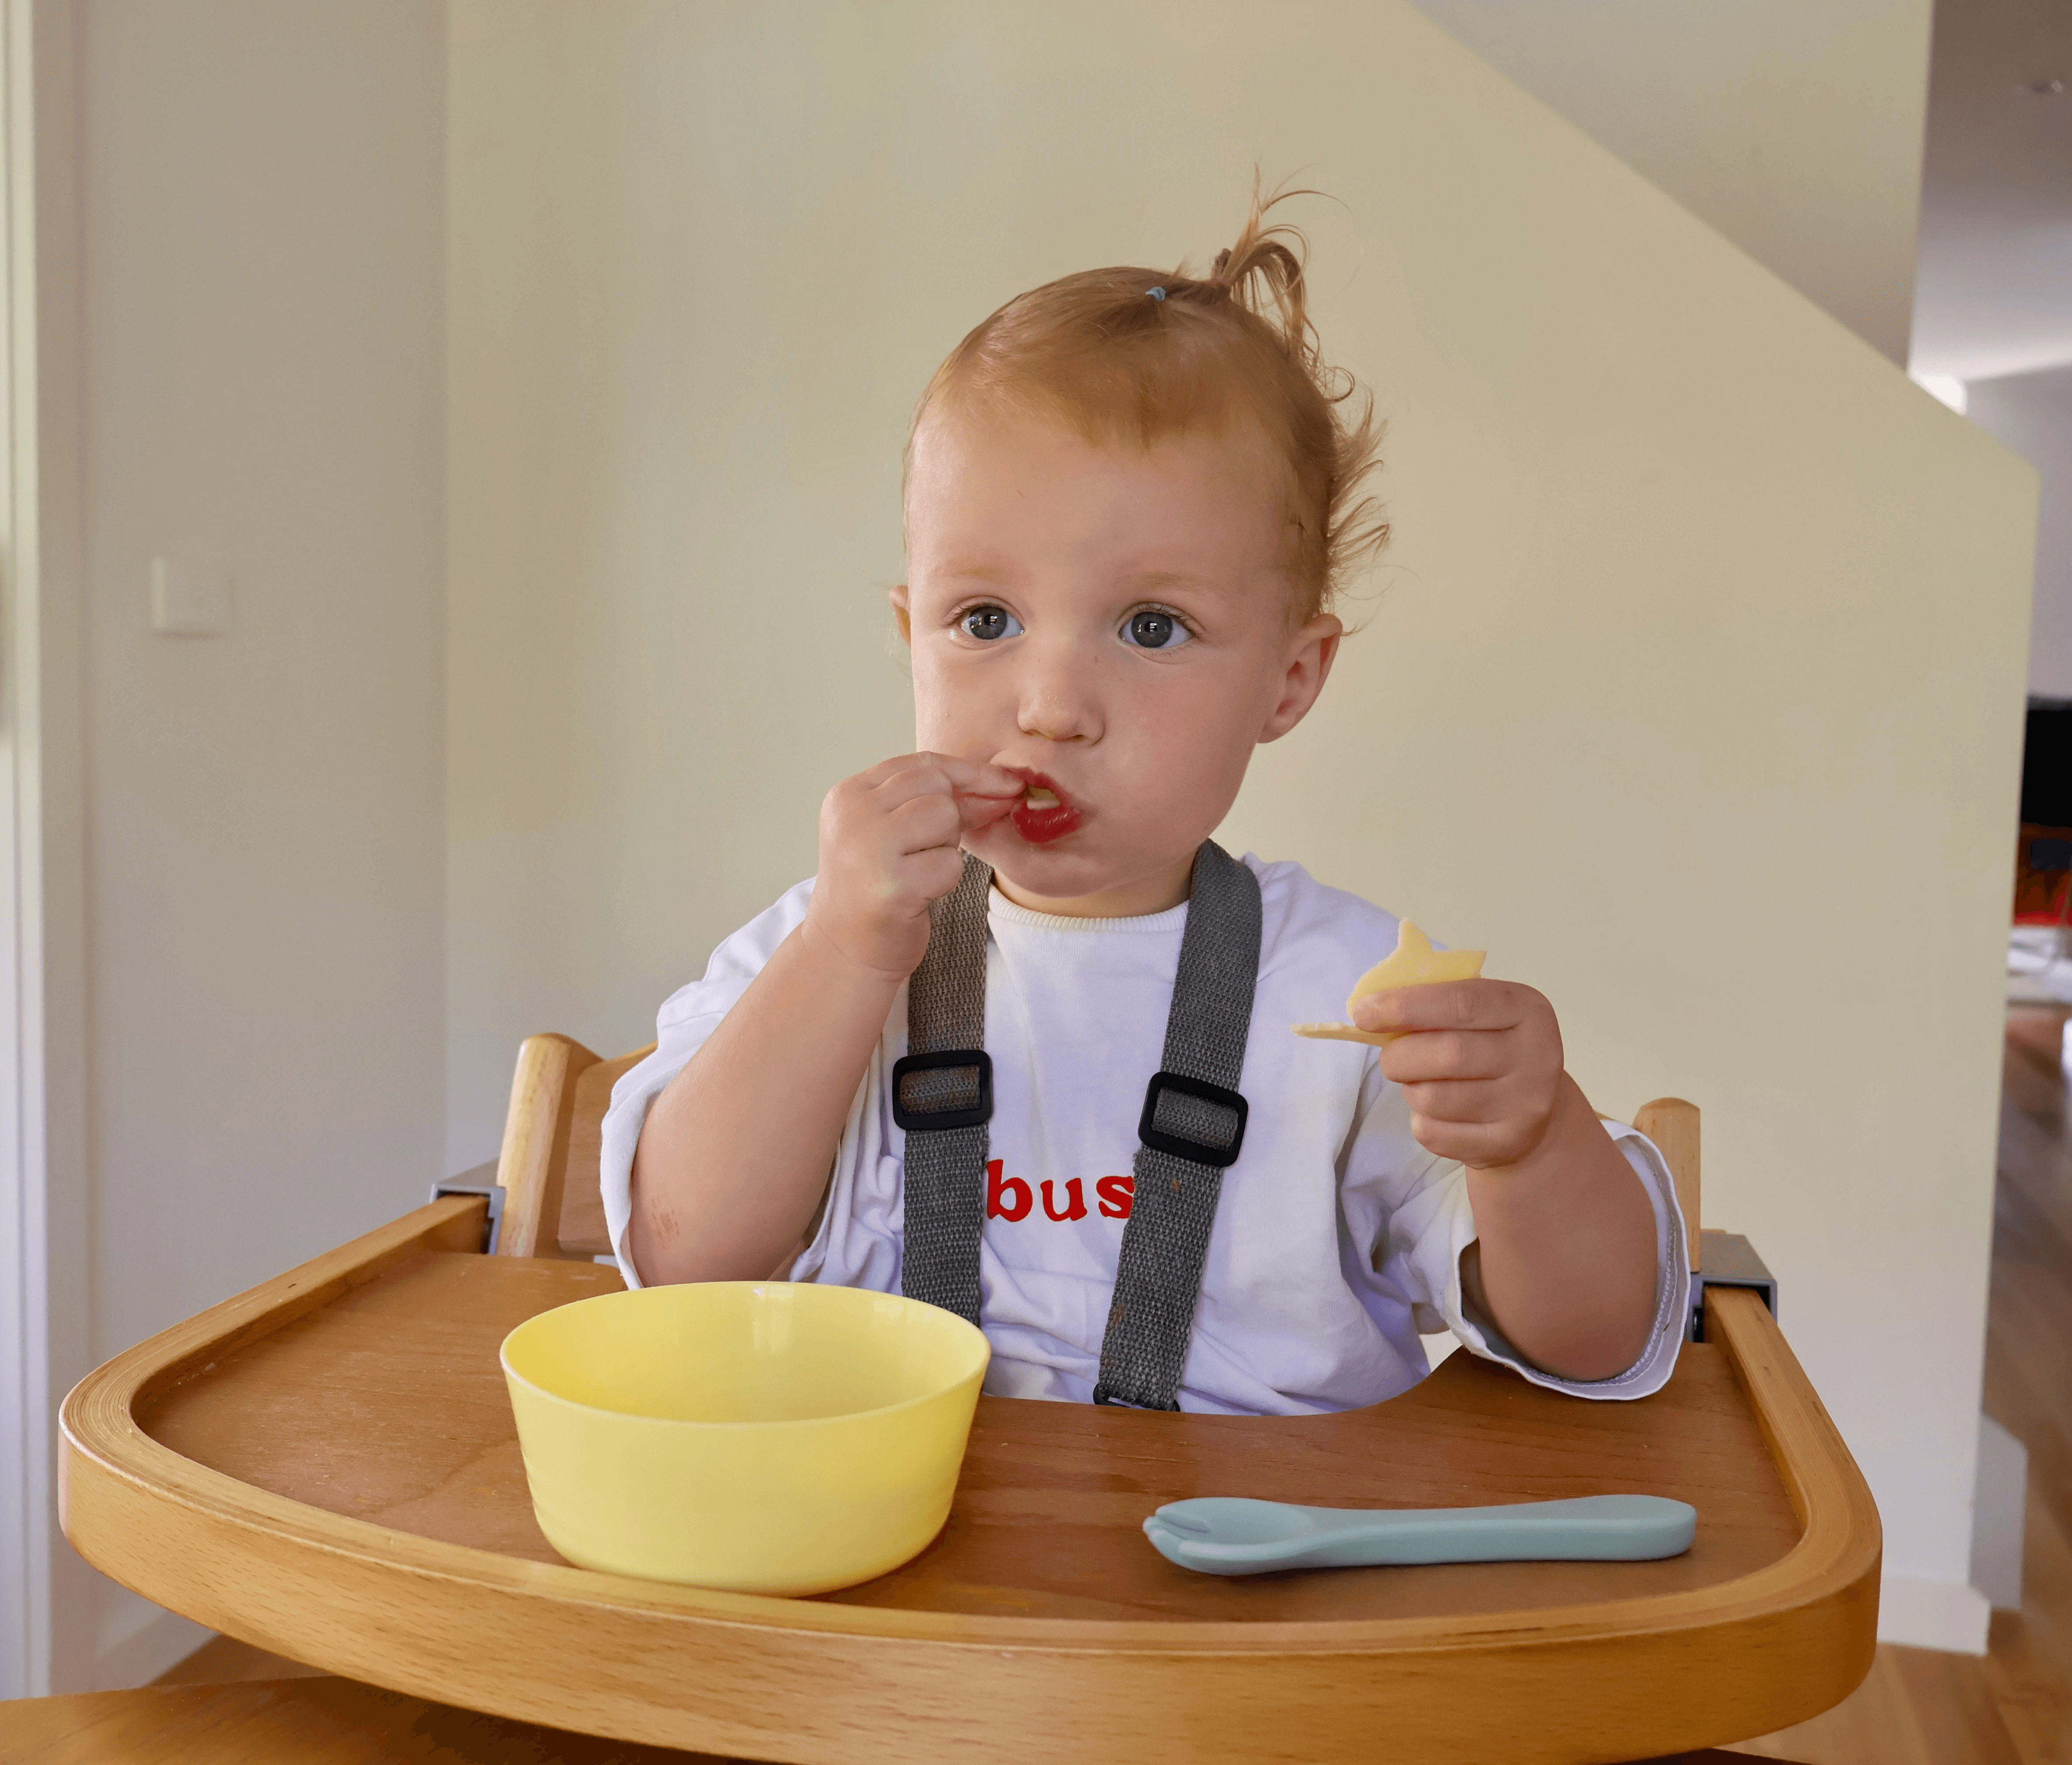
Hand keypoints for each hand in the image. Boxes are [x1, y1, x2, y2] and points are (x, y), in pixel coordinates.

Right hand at [805, 752, 1021, 979]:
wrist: (844, 949)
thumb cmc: (877, 887)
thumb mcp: (894, 832)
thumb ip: (937, 802)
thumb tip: (1004, 784)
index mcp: (849, 794)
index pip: (922, 763)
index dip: (971, 772)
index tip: (1007, 783)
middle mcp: (853, 815)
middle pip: (937, 786)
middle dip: (950, 817)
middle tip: (926, 851)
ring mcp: (868, 849)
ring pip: (945, 817)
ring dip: (947, 847)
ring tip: (918, 869)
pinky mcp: (892, 887)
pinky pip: (950, 864)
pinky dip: (946, 880)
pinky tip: (919, 894)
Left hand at [1353, 979, 1566, 1169]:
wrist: (1532, 1110)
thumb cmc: (1488, 1046)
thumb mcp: (1476, 1013)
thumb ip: (1432, 1001)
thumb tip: (1369, 1007)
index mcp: (1526, 1008)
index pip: (1460, 1002)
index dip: (1405, 1006)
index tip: (1363, 1013)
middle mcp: (1537, 1055)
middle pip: (1449, 1053)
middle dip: (1401, 1055)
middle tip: (1390, 1058)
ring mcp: (1526, 1104)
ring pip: (1435, 1098)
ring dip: (1411, 1089)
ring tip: (1421, 1083)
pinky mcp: (1506, 1144)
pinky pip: (1435, 1134)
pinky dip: (1421, 1121)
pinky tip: (1438, 1112)